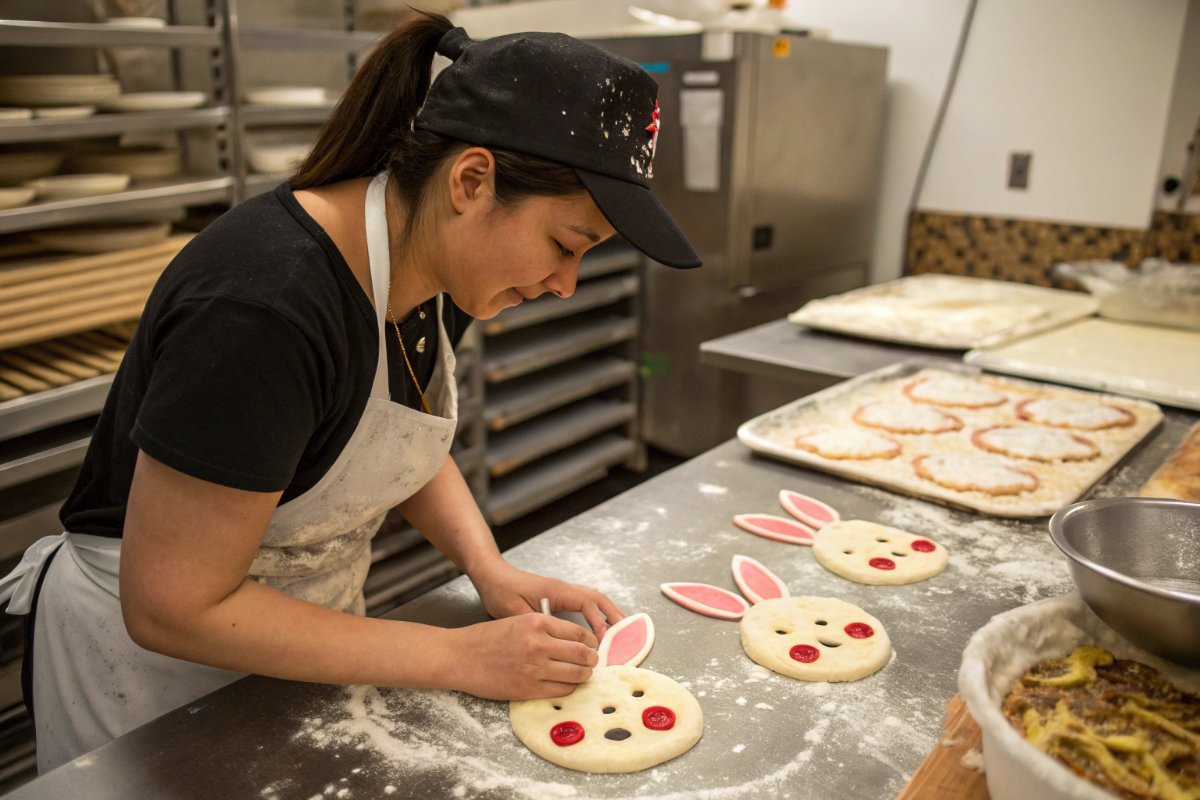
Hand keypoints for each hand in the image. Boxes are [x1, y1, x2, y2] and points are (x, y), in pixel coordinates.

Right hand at [445, 613, 598, 699]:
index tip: (593, 645)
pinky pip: (561, 690)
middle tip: (593, 661)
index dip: (591, 640)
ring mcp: (534, 668)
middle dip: (592, 659)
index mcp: (537, 622)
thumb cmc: (486, 638)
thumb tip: (573, 640)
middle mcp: (538, 644)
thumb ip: (545, 628)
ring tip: (583, 673)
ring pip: (576, 673)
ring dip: (584, 674)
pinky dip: (569, 687)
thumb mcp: (518, 621)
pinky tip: (566, 683)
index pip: (578, 632)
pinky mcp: (528, 688)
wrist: (460, 657)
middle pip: (582, 653)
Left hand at [469, 558, 624, 641]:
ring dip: (607, 611)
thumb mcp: (514, 611)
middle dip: (612, 613)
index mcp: (555, 590)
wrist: (491, 576)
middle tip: (627, 630)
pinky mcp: (558, 596)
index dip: (597, 620)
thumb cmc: (501, 591)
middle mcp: (563, 588)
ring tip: (621, 628)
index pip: (585, 602)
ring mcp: (561, 591)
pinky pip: (583, 602)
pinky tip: (599, 625)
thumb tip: (552, 643)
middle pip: (595, 597)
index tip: (604, 637)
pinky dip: (596, 612)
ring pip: (591, 598)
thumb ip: (535, 625)